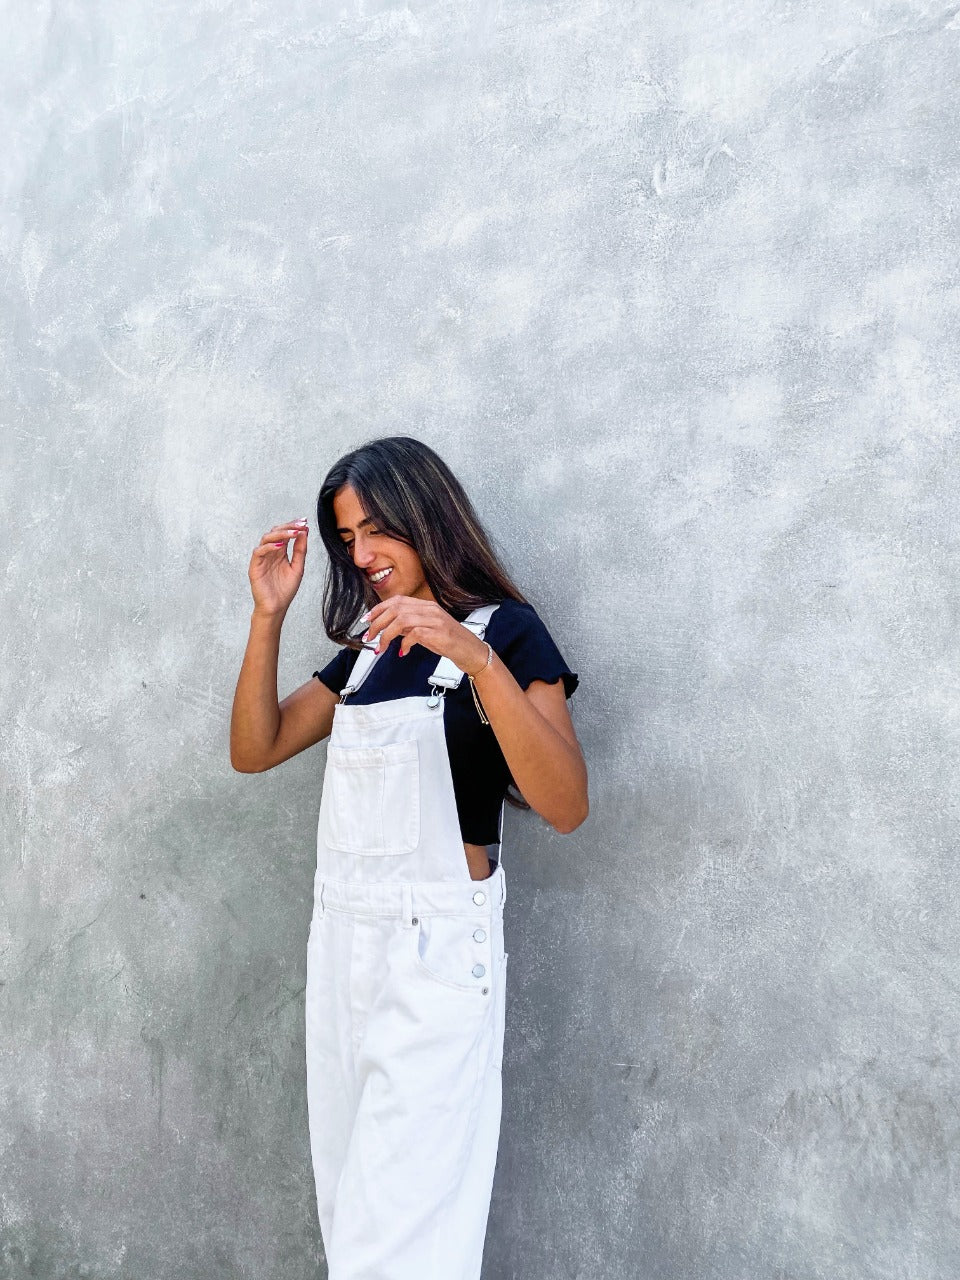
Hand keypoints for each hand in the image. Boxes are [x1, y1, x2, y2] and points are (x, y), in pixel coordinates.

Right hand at [248, 517, 308, 616]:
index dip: (293, 526)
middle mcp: (270, 552)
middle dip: (288, 526)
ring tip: (293, 533)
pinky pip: (258, 552)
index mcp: (280, 552)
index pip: (285, 534)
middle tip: (300, 524)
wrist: (277, 607)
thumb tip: (304, 532)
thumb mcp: (298, 567)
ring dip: (280, 534)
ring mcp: (262, 558)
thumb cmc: (286, 590)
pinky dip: (268, 547)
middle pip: (275, 532)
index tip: (305, 521)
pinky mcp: (255, 566)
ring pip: (266, 539)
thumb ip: (300, 550)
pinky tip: (280, 546)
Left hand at [362, 596, 488, 673]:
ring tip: (381, 647)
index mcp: (426, 606)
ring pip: (401, 620)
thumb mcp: (426, 630)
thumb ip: (409, 625)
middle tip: (368, 637)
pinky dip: (404, 644)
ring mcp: (434, 620)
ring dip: (386, 635)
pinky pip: (414, 634)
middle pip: (395, 609)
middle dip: (377, 623)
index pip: (397, 601)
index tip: (367, 620)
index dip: (378, 609)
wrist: (471, 651)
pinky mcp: (438, 633)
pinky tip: (403, 652)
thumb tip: (388, 628)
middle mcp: (430, 609)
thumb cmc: (449, 642)